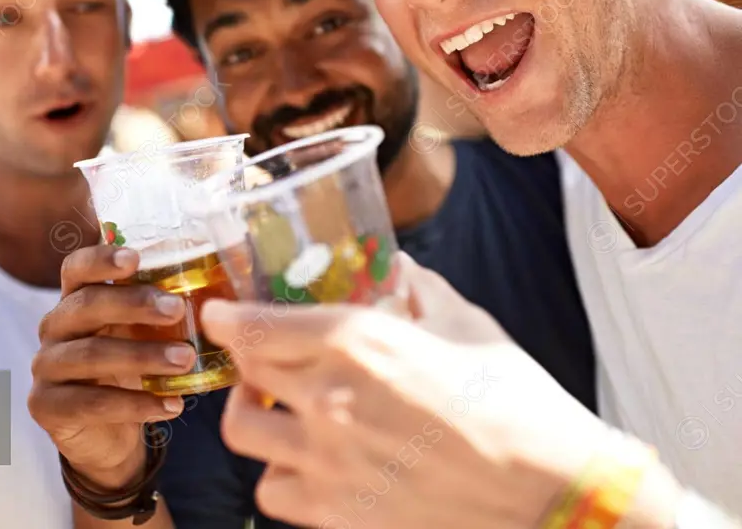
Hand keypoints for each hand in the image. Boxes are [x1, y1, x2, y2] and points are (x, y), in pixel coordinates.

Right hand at [28, 245, 193, 488]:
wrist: (107, 436)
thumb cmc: (129, 371)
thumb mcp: (144, 336)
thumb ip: (165, 313)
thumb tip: (221, 296)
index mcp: (77, 299)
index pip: (77, 268)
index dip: (101, 259)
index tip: (135, 258)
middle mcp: (55, 327)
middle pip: (86, 304)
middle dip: (133, 303)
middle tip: (177, 308)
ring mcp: (46, 366)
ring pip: (91, 354)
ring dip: (143, 355)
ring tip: (185, 360)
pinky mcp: (47, 406)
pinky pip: (92, 403)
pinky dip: (137, 404)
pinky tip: (172, 404)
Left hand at [200, 252, 681, 528]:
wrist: (551, 492)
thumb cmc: (516, 402)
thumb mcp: (467, 327)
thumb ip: (420, 291)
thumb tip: (399, 267)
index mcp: (357, 342)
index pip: (256, 326)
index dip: (227, 317)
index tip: (220, 313)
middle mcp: (330, 399)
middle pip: (247, 371)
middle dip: (247, 357)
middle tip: (261, 355)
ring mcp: (329, 461)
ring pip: (244, 431)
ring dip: (253, 412)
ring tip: (276, 408)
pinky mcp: (338, 514)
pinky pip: (274, 492)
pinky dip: (281, 473)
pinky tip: (307, 461)